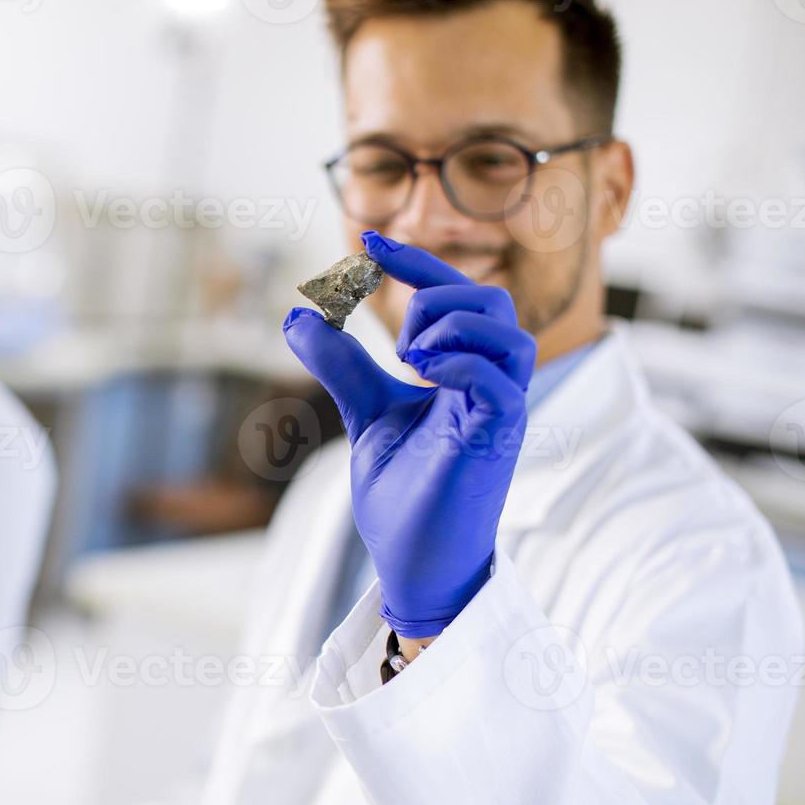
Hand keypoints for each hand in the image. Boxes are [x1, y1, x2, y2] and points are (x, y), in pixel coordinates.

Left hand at [283, 230, 534, 639]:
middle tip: (394, 341)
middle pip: (493, 302)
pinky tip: (421, 374)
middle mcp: (490, 386)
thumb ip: (341, 366)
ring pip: (507, 332)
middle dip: (437, 295)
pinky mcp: (497, 439)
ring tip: (408, 358)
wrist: (413, 562)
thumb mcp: (366, 414)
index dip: (416, 262)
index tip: (366, 243)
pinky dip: (458, 361)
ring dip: (450, 326)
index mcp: (465, 373)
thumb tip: (296, 317)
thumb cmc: (404, 493)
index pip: (457, 297)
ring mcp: (499, 412)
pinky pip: (497, 379)